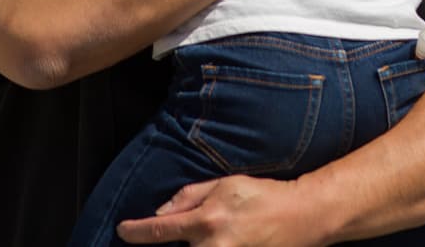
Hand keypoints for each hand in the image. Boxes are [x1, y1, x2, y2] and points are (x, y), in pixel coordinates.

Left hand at [116, 176, 327, 246]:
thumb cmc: (264, 196)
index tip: (123, 230)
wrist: (301, 218)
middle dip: (160, 246)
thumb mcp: (226, 184)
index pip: (158, 231)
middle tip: (162, 234)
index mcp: (207, 221)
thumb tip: (161, 211)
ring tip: (203, 233)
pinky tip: (209, 241)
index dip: (134, 232)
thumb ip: (191, 195)